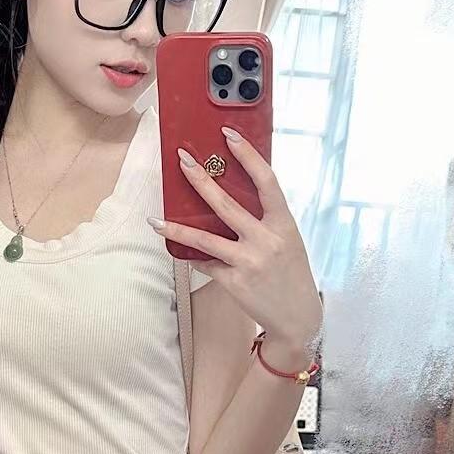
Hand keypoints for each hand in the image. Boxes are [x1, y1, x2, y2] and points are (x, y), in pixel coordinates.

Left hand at [151, 128, 322, 356]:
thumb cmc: (292, 275)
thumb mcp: (287, 241)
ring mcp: (249, 262)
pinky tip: (185, 254)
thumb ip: (265, 221)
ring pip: (204, 239)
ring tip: (155, 220)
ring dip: (176, 228)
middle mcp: (266, 240)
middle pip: (226, 204)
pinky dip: (196, 258)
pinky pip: (206, 264)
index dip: (247, 155)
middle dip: (200, 180)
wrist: (298, 318)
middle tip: (182, 161)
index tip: (228, 135)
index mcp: (283, 224)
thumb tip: (232, 198)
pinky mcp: (234, 282)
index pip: (266, 181)